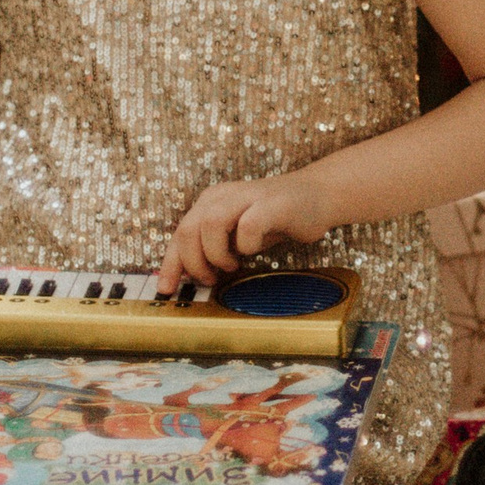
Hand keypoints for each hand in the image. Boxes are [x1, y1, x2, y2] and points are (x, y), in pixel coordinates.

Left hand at [158, 172, 333, 289]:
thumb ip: (213, 247)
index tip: (166, 289)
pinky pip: (248, 226)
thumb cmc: (275, 220)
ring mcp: (246, 196)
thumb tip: (189, 275)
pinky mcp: (271, 203)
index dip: (170, 264)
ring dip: (217, 253)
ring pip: (210, 223)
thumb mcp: (237, 234)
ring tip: (232, 265)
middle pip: (188, 229)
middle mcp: (222, 195)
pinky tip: (253, 251)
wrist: (317, 196)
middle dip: (194, 262)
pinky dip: (246, 245)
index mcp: (210, 202)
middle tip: (210, 278)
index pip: (179, 234)